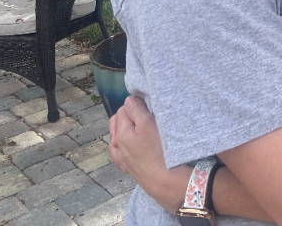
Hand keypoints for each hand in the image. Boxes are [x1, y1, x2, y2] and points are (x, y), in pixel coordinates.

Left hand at [108, 96, 190, 212]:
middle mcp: (116, 145)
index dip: (136, 104)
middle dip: (127, 114)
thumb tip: (129, 100)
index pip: (124, 108)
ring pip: (117, 137)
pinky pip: (120, 152)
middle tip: (145, 114)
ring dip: (124, 128)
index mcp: (120, 132)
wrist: (164, 181)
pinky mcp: (128, 168)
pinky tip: (132, 145)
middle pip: (117, 121)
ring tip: (140, 127)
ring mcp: (121, 158)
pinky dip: (123, 144)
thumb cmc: (159, 151)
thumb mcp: (149, 123)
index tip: (148, 105)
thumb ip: (136, 109)